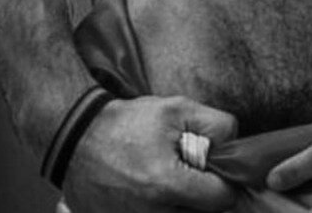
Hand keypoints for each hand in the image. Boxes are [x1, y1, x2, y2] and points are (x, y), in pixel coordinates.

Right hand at [61, 94, 238, 211]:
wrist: (76, 141)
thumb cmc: (126, 124)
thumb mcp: (176, 109)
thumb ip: (215, 123)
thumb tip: (235, 144)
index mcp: (167, 185)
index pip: (221, 199)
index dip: (226, 181)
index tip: (216, 168)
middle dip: (204, 194)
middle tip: (190, 171)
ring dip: (184, 203)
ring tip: (169, 180)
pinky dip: (164, 208)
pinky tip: (151, 190)